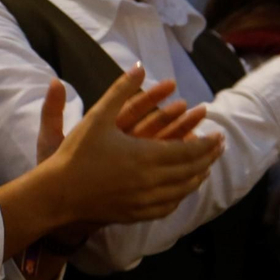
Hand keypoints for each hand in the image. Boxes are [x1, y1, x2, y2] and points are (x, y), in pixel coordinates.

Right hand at [20, 72, 214, 274]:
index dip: (207, 143)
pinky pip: (168, 206)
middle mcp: (151, 180)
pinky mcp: (135, 214)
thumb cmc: (76, 153)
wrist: (58, 193)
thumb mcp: (97, 116)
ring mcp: (144, 200)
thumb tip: (139, 66)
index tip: (219, 135)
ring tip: (207, 168)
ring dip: (198, 177)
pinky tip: (181, 191)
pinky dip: (180, 196)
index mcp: (146, 155)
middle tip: (220, 148)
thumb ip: (120, 90)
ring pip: (182, 190)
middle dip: (209, 157)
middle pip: (191, 170)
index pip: (189, 150)